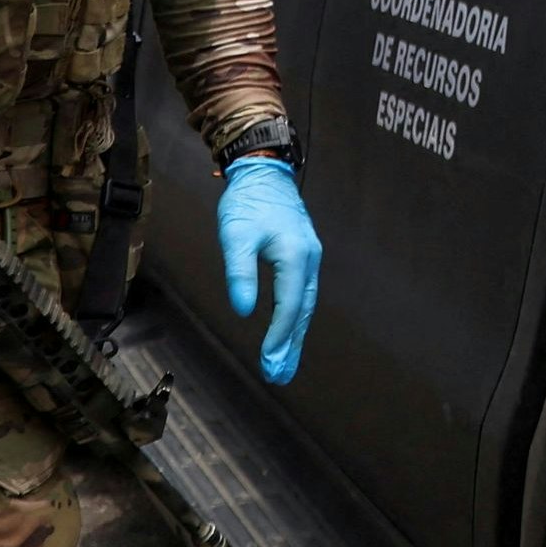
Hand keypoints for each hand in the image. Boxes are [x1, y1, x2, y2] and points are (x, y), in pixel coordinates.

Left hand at [218, 153, 322, 383]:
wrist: (263, 172)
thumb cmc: (247, 203)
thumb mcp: (236, 236)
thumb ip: (240, 273)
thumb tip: (244, 310)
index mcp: (295, 256)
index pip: (289, 305)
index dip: (279, 335)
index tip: (269, 360)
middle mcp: (309, 259)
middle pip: (303, 310)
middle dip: (292, 344)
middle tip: (280, 374)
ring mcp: (309, 256)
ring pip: (305, 303)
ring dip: (295, 334)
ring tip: (284, 362)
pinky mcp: (303, 254)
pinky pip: (303, 292)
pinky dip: (296, 316)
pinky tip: (288, 329)